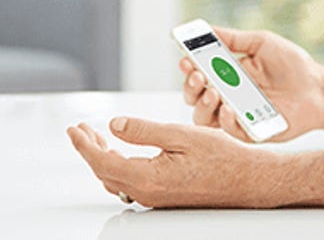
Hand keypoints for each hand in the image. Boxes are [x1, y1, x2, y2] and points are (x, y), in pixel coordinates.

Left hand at [66, 117, 285, 207]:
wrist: (249, 180)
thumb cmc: (224, 158)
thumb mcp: (180, 135)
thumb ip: (144, 131)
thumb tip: (114, 125)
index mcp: (149, 178)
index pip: (103, 161)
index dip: (84, 144)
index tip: (74, 129)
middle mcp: (148, 193)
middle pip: (105, 172)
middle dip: (90, 149)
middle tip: (81, 130)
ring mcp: (156, 198)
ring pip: (117, 179)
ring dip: (104, 157)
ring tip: (98, 138)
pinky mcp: (164, 196)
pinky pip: (131, 183)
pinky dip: (119, 165)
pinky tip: (123, 152)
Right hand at [180, 27, 323, 141]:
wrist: (319, 88)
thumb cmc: (292, 65)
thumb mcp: (261, 43)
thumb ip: (234, 39)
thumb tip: (208, 29)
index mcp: (228, 76)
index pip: (198, 75)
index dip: (188, 69)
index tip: (185, 59)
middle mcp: (228, 97)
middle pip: (195, 98)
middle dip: (190, 87)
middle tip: (198, 76)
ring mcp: (238, 116)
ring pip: (205, 119)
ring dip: (203, 105)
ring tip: (213, 92)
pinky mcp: (251, 133)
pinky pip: (230, 132)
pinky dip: (226, 121)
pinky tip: (230, 108)